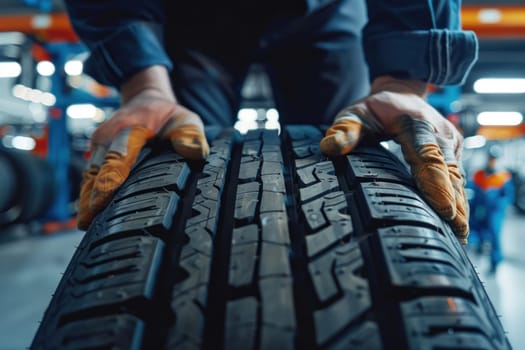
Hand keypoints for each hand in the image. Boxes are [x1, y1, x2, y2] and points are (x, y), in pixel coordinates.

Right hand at [77, 67, 208, 229]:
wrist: (146, 101)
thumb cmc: (167, 115)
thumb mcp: (185, 119)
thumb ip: (190, 135)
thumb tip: (196, 152)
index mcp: (128, 127)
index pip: (119, 154)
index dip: (112, 175)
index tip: (106, 194)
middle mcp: (107, 138)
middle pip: (97, 169)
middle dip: (93, 194)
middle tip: (90, 220)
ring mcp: (98, 148)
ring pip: (88, 176)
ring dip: (86, 199)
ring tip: (86, 225)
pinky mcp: (95, 157)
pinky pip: (89, 179)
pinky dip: (87, 196)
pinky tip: (89, 219)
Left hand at [320, 76, 467, 243]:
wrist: (403, 93)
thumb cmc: (376, 107)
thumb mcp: (356, 113)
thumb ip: (345, 129)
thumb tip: (329, 147)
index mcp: (417, 124)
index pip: (427, 155)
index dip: (436, 183)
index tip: (444, 209)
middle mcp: (440, 134)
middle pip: (449, 171)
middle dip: (454, 203)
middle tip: (457, 233)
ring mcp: (450, 144)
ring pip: (457, 178)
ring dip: (460, 206)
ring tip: (459, 235)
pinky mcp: (454, 153)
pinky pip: (457, 178)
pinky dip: (458, 200)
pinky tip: (457, 224)